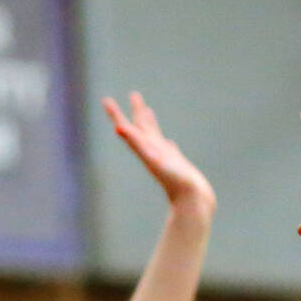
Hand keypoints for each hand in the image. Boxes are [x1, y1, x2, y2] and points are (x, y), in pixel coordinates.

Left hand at [104, 92, 215, 216]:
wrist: (193, 205)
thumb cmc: (177, 184)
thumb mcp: (156, 160)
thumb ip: (138, 144)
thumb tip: (119, 128)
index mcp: (146, 150)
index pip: (128, 128)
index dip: (117, 114)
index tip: (106, 100)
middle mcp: (153, 153)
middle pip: (141, 129)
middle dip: (135, 112)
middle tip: (134, 95)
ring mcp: (165, 159)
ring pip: (155, 137)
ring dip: (150, 123)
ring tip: (149, 111)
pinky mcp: (177, 166)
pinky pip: (168, 149)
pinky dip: (165, 142)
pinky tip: (168, 142)